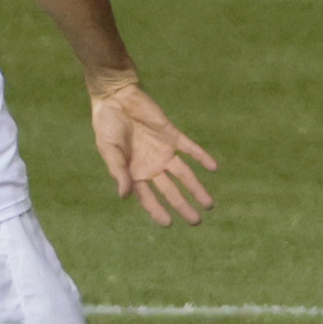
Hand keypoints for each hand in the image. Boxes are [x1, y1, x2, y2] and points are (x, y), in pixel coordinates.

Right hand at [90, 82, 217, 225]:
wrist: (117, 99)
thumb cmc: (108, 126)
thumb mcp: (109, 151)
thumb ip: (119, 172)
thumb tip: (125, 196)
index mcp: (133, 173)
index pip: (148, 198)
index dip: (157, 211)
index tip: (168, 224)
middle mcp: (151, 166)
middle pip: (171, 191)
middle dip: (183, 206)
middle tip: (197, 221)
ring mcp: (163, 151)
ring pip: (184, 174)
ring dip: (197, 188)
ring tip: (209, 204)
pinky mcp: (172, 135)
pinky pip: (190, 148)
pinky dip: (202, 157)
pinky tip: (214, 168)